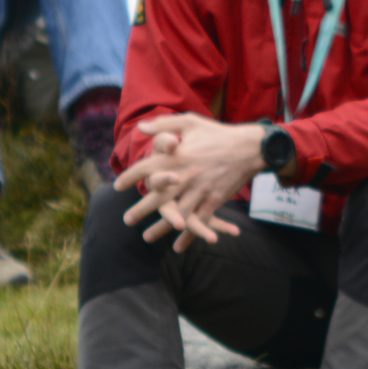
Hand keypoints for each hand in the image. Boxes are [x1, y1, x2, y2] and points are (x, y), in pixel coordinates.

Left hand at [116, 116, 263, 245]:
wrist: (249, 147)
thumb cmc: (217, 133)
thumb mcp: (189, 122)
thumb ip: (164, 125)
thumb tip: (141, 127)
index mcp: (177, 156)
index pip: (147, 168)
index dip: (131, 177)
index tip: (118, 186)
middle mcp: (186, 175)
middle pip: (158, 196)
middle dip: (141, 210)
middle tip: (127, 220)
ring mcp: (201, 190)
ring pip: (177, 213)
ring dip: (162, 227)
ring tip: (147, 237)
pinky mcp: (214, 200)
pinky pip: (199, 221)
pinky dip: (189, 235)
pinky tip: (179, 246)